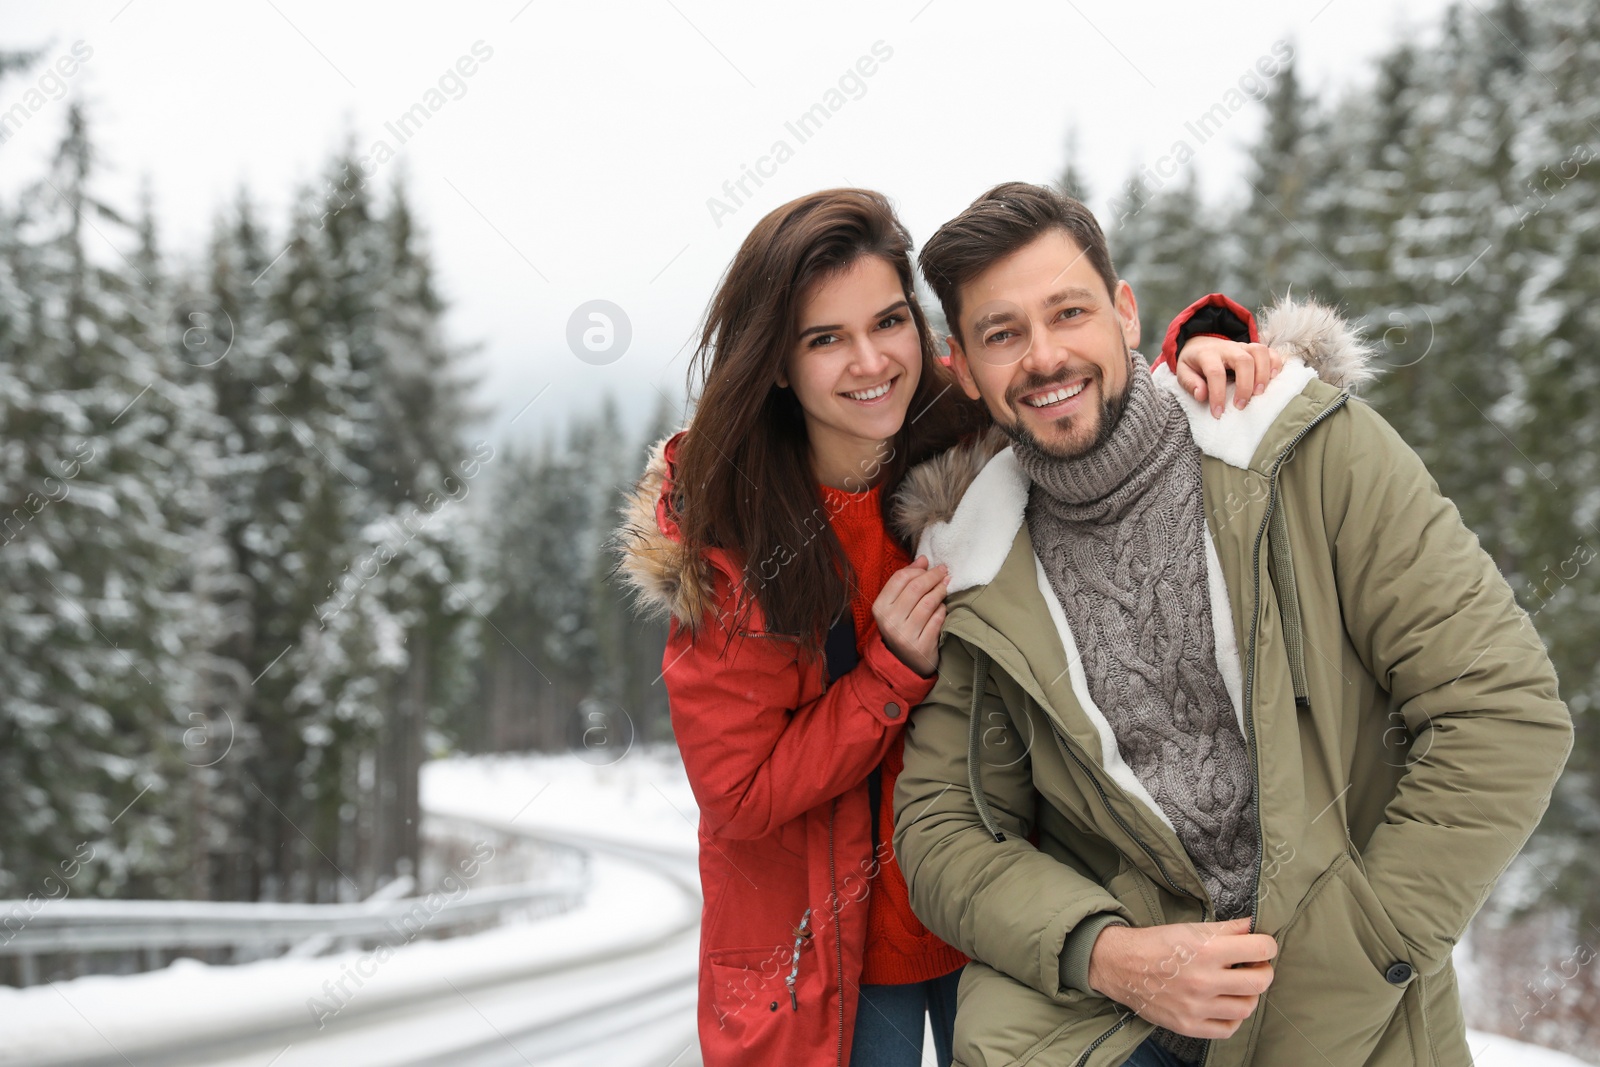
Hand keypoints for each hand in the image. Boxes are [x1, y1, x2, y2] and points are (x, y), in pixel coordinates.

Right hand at [873, 555, 948, 676]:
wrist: (905, 663)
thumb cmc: (902, 627)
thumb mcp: (896, 605)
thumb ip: (906, 581)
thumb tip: (923, 559)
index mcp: (880, 608)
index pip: (900, 578)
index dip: (918, 569)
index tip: (931, 565)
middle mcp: (889, 621)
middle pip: (916, 588)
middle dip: (933, 576)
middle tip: (944, 572)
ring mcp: (905, 635)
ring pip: (928, 602)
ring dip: (940, 591)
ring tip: (946, 586)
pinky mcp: (921, 646)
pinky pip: (937, 619)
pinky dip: (943, 610)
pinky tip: (943, 607)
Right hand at [1087, 918, 1277, 1039]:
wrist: (1121, 965)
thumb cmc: (1157, 943)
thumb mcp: (1191, 928)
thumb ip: (1227, 929)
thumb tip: (1255, 925)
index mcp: (1206, 951)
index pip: (1260, 949)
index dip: (1267, 945)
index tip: (1262, 946)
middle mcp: (1203, 981)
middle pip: (1260, 982)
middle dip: (1264, 970)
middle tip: (1255, 966)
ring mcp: (1196, 1007)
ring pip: (1247, 1008)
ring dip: (1249, 995)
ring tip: (1238, 985)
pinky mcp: (1188, 1026)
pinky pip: (1228, 1029)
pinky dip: (1234, 1017)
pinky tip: (1226, 1004)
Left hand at [1175, 336, 1285, 417]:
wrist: (1202, 343)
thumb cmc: (1194, 363)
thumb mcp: (1183, 372)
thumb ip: (1190, 383)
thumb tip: (1202, 395)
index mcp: (1207, 354)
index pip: (1215, 372)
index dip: (1218, 393)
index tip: (1218, 413)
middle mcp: (1227, 348)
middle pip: (1243, 360)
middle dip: (1245, 385)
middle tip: (1241, 405)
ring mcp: (1243, 346)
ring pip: (1260, 351)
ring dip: (1263, 374)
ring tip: (1259, 394)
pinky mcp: (1254, 349)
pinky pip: (1270, 351)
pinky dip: (1275, 364)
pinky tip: (1273, 379)